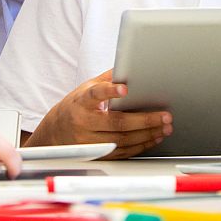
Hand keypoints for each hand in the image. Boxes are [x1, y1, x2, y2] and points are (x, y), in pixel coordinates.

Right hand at [27, 69, 171, 158]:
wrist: (55, 132)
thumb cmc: (76, 106)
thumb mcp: (86, 88)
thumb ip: (107, 79)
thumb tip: (130, 65)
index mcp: (82, 102)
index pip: (95, 94)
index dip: (109, 91)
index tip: (124, 88)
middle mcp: (84, 122)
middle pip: (117, 122)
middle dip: (145, 120)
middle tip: (165, 116)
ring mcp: (89, 141)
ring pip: (122, 140)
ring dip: (147, 135)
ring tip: (165, 127)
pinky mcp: (96, 154)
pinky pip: (122, 152)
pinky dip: (140, 146)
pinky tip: (153, 138)